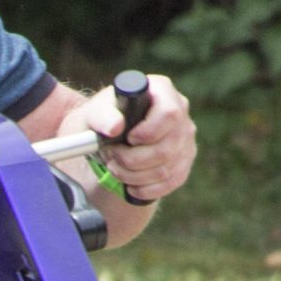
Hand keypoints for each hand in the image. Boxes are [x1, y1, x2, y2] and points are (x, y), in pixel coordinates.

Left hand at [84, 71, 195, 204]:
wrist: (107, 138)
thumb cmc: (103, 119)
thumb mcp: (95, 112)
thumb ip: (102, 116)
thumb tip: (115, 128)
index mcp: (162, 91)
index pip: (169, 114)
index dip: (148, 132)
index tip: (128, 139)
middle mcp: (180, 112)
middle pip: (166, 148)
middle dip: (132, 160)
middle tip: (111, 157)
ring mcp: (185, 139)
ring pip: (165, 169)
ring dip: (133, 175)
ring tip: (114, 167)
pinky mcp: (184, 162)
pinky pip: (170, 182)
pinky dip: (146, 189)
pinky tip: (130, 185)